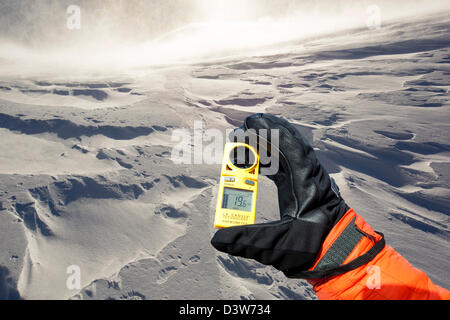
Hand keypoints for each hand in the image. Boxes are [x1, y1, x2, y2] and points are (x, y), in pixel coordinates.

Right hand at [211, 113, 349, 276]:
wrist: (338, 256)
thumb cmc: (315, 249)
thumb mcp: (279, 246)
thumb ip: (248, 241)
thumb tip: (219, 240)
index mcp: (307, 183)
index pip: (290, 148)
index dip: (270, 133)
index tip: (251, 123)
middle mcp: (308, 177)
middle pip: (288, 145)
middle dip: (267, 132)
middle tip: (246, 125)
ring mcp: (306, 182)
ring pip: (288, 154)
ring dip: (270, 143)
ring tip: (250, 135)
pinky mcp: (302, 189)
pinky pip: (286, 166)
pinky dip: (272, 158)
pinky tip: (260, 160)